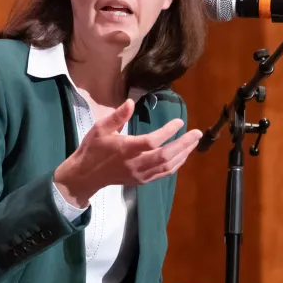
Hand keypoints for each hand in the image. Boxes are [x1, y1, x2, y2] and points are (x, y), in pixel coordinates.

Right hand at [53, 99, 201, 207]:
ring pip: (167, 166)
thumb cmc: (93, 148)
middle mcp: (135, 163)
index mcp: (125, 149)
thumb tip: (130, 102)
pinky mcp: (141, 180)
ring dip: (183, 154)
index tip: (179, 122)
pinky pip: (163, 173)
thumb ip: (117, 116)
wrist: (86, 175)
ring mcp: (140, 174)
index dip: (168, 132)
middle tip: (196, 133)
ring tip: (193, 142)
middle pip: (165, 156)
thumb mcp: (99, 128)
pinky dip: (176, 164)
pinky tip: (182, 155)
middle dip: (184, 144)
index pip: (152, 141)